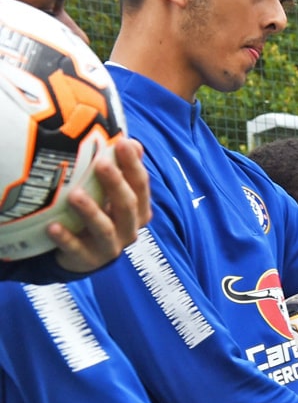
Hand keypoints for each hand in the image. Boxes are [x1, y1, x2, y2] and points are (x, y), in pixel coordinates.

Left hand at [50, 137, 150, 273]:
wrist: (86, 254)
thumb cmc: (102, 215)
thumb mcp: (113, 194)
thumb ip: (123, 171)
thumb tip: (132, 142)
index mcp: (139, 210)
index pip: (140, 185)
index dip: (133, 165)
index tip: (122, 143)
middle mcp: (129, 228)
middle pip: (127, 205)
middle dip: (115, 184)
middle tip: (100, 164)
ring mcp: (110, 246)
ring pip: (104, 229)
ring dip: (91, 211)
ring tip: (74, 195)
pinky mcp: (88, 259)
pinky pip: (76, 249)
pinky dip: (65, 238)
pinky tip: (52, 226)